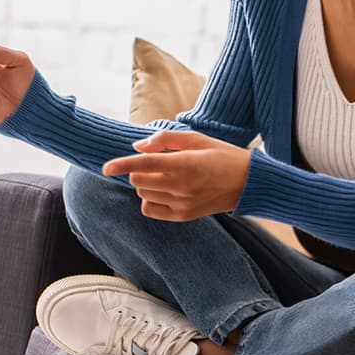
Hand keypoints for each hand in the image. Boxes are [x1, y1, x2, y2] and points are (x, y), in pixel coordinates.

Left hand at [102, 131, 250, 220]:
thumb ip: (166, 139)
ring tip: (165, 176)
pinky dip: (149, 199)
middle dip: (139, 170)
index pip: (144, 163)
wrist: (248, 183)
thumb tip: (138, 146)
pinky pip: (150, 209)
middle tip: (157, 163)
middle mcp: (182, 186)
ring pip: (143, 194)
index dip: (122, 164)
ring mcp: (182, 203)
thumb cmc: (222, 155)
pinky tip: (163, 191)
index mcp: (185, 163)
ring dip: (145, 184)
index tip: (106, 167)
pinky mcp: (183, 216)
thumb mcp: (198, 139)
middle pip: (138, 180)